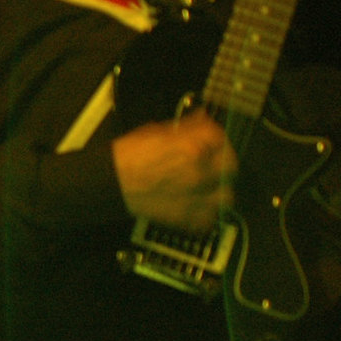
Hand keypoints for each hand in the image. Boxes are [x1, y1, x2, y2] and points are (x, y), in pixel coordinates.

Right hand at [111, 111, 234, 231]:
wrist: (110, 182)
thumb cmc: (127, 156)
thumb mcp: (157, 130)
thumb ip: (185, 127)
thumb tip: (201, 120)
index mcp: (191, 146)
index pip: (219, 136)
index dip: (215, 136)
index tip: (212, 138)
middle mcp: (198, 171)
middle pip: (230, 165)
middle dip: (223, 162)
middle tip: (213, 162)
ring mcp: (195, 196)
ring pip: (225, 195)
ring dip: (218, 191)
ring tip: (208, 187)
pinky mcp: (185, 217)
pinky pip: (208, 220)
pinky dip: (205, 215)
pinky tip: (197, 206)